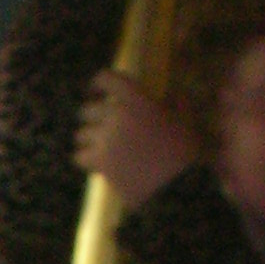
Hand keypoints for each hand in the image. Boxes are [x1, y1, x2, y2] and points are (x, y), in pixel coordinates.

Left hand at [74, 69, 198, 207]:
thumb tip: (172, 95)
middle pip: (87, 109)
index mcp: (136, 98)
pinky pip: (78, 156)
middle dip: (92, 117)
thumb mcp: (186, 119)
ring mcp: (106, 138)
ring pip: (81, 134)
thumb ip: (177, 101)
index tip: (95, 90)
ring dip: (88, 139)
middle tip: (100, 125)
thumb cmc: (183, 151)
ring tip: (99, 146)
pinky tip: (95, 162)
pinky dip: (85, 159)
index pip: (105, 78)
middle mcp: (117, 114)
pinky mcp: (100, 161)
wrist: (176, 185)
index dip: (97, 83)